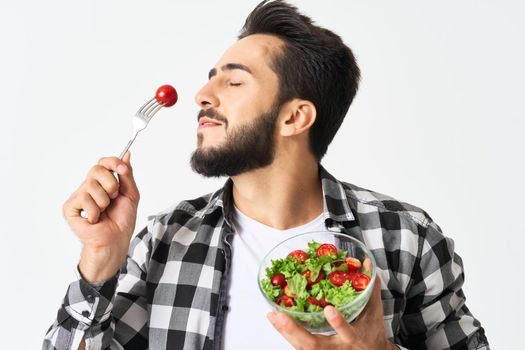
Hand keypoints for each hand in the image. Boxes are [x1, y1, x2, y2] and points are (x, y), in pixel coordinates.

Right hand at [63, 152, 139, 281]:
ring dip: (104, 201)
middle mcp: (89, 186)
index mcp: (103, 182)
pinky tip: (95, 219)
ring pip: (91, 186)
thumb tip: (127, 154)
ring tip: (104, 211)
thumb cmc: (122, 219)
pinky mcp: (70, 207)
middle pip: (96, 170)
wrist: (116, 239)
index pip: (103, 163)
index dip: (112, 163)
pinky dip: (95, 211)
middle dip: (111, 184)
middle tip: (114, 198)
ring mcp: (78, 196)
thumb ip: (127, 174)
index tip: (122, 169)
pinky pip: (83, 199)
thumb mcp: (130, 193)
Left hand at [267, 276, 396, 349]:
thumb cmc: (372, 334)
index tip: (329, 309)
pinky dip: (285, 333)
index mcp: (355, 339)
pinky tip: (275, 321)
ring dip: (285, 331)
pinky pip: (298, 345)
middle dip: (296, 332)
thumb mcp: (374, 313)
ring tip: (272, 316)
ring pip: (302, 347)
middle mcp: (337, 349)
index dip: (338, 323)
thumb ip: (370, 289)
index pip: (348, 332)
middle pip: (314, 346)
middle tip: (280, 316)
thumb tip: (367, 265)